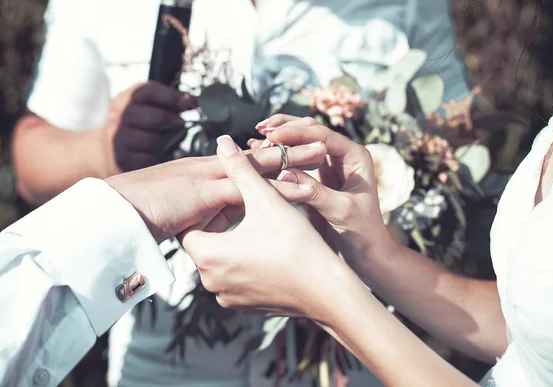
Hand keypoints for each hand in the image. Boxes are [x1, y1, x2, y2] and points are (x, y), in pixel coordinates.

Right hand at [98, 81, 195, 174]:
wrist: (109, 150)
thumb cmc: (137, 126)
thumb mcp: (146, 106)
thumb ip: (169, 101)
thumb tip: (192, 100)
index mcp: (125, 99)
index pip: (149, 92)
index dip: (172, 96)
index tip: (188, 103)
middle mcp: (118, 118)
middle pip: (154, 117)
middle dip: (173, 121)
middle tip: (180, 124)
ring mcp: (119, 140)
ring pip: (153, 141)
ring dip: (168, 141)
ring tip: (171, 140)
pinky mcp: (123, 160)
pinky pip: (150, 160)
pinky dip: (162, 158)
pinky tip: (163, 154)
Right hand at [106, 136, 326, 242]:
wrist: (113, 215)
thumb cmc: (143, 217)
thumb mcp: (182, 216)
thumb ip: (202, 216)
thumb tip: (216, 227)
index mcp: (207, 174)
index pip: (247, 165)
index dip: (274, 160)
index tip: (300, 157)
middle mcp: (211, 170)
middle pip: (259, 159)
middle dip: (291, 151)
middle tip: (322, 145)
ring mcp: (208, 178)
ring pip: (259, 168)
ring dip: (292, 161)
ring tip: (322, 154)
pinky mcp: (205, 192)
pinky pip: (250, 190)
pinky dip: (278, 190)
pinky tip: (303, 188)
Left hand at [180, 135, 350, 321]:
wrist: (327, 292)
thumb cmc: (295, 243)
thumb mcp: (265, 199)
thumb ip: (240, 168)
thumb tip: (223, 141)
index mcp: (207, 255)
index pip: (193, 224)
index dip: (211, 207)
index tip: (228, 198)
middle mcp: (210, 281)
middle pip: (209, 242)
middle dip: (225, 224)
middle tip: (247, 209)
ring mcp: (228, 298)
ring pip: (225, 262)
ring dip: (237, 245)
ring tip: (260, 229)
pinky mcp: (247, 308)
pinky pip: (240, 280)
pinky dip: (250, 265)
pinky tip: (271, 252)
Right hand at [253, 115, 394, 270]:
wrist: (367, 255)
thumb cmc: (362, 233)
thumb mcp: (340, 210)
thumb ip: (315, 190)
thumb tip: (286, 170)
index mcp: (355, 156)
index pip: (322, 135)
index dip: (296, 132)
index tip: (271, 135)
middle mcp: (342, 155)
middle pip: (310, 131)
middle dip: (285, 127)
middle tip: (260, 130)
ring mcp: (328, 165)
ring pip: (300, 143)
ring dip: (279, 140)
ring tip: (255, 141)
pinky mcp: (316, 178)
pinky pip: (294, 162)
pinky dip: (278, 157)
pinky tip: (259, 155)